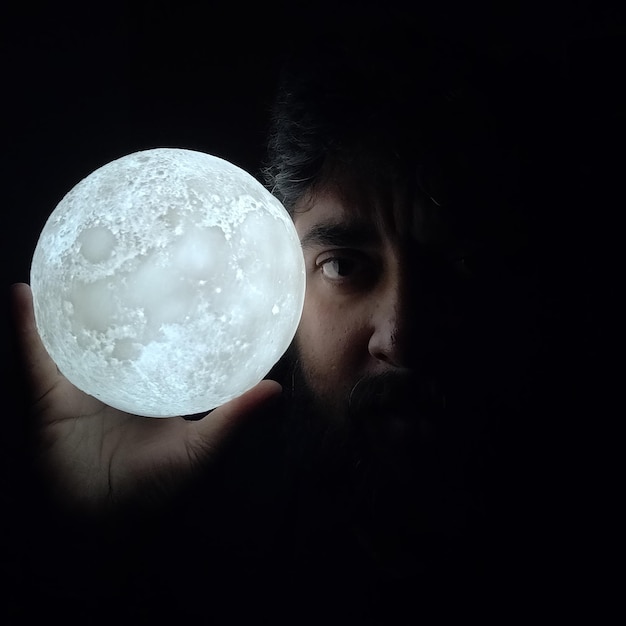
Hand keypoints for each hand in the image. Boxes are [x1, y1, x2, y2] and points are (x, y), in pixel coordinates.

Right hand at [10, 283, 281, 511]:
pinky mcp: (49, 401)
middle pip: (112, 330)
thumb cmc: (156, 491)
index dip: (163, 309)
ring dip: (65, 302)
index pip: (157, 339)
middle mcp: (115, 380)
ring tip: (70, 261)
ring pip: (70, 336)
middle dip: (114, 296)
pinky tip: (23, 295)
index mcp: (150, 385)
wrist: (103, 526)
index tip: (175, 274)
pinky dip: (26, 329)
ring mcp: (80, 387)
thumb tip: (276, 389)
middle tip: (123, 253)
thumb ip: (234, 418)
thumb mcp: (201, 449)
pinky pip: (35, 360)